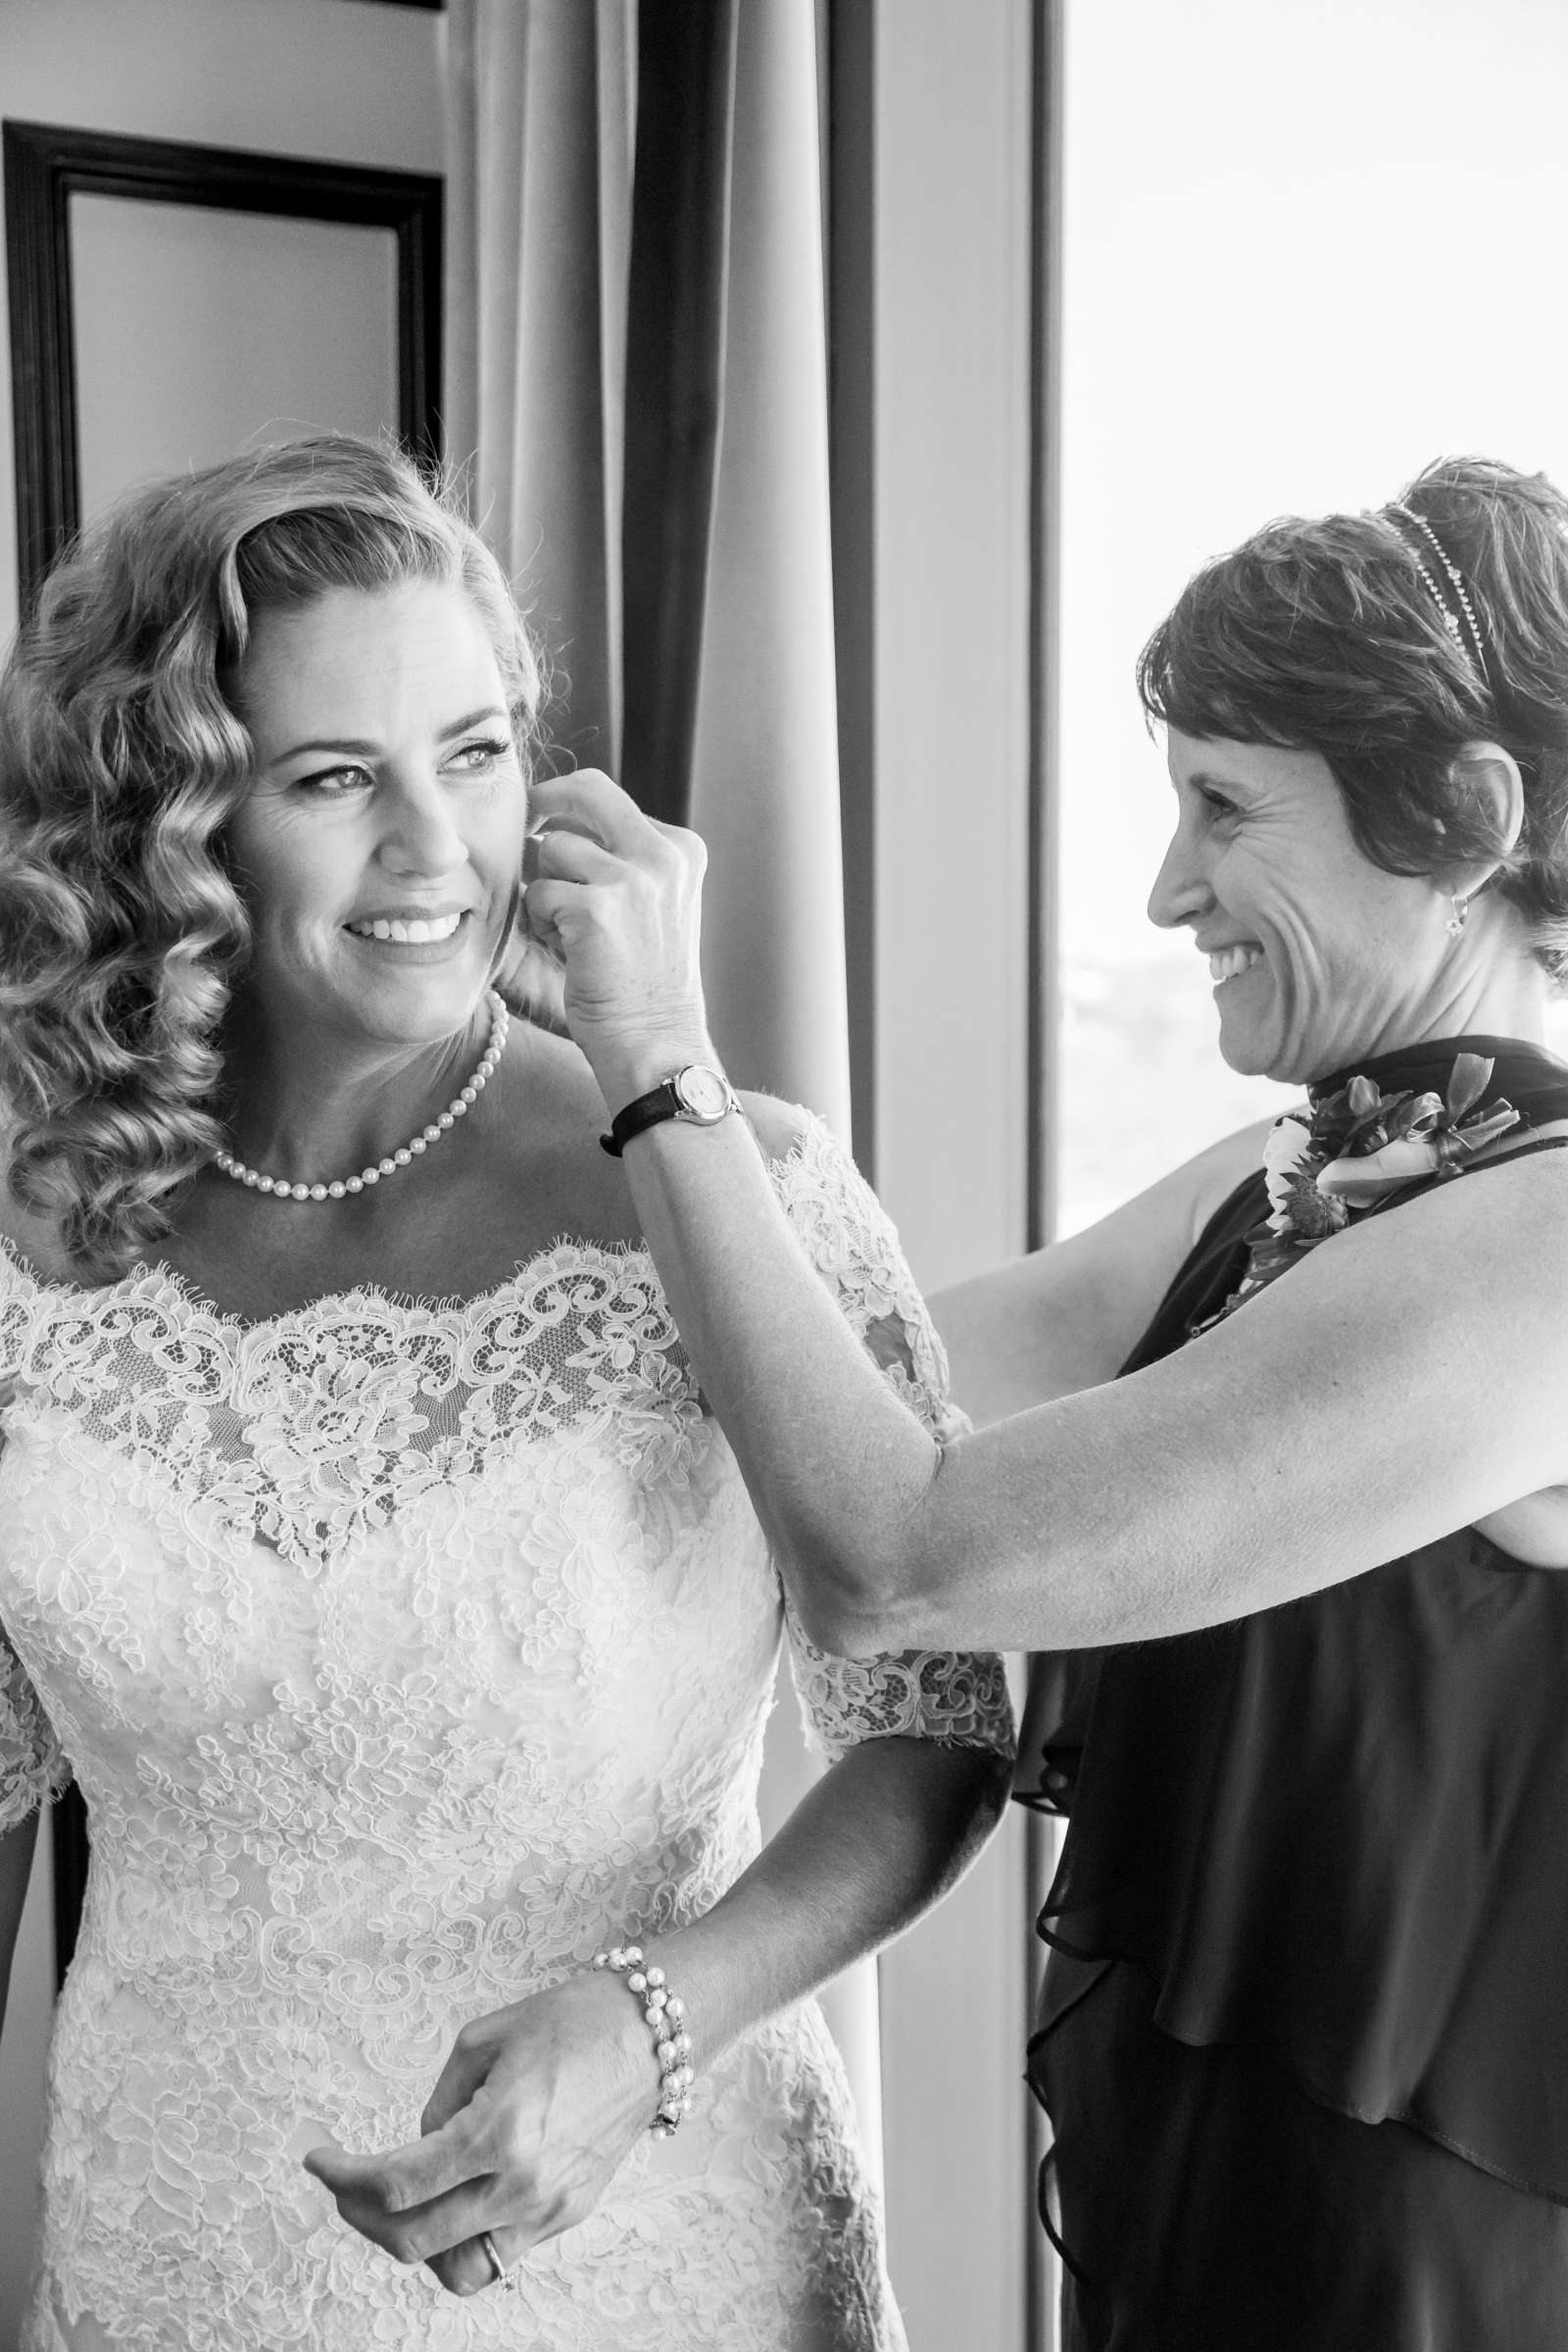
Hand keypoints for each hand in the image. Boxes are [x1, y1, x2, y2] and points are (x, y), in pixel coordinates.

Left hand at [302, 1968, 654, 2296]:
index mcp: (497, 2130)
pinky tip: (451, 2200)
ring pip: (456, 2270)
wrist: (652, 2034)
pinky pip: (498, 2254)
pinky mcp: (567, 2214)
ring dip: (414, 2245)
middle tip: (344, 2182)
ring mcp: (548, 2208)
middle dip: (361, 2215)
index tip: (319, 2159)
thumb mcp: (487, 2038)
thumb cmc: (575, 2019)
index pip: (396, 2184)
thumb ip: (441, 2099)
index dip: (343, 2177)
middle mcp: (521, 2183)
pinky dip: (462, 2239)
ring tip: (398, 2204)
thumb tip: (420, 2144)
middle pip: (413, 2240)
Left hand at [523, 770, 715, 1100]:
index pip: (610, 800)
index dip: (572, 815)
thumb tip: (548, 829)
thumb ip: (618, 863)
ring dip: (546, 887)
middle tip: (521, 830)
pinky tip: (566, 953)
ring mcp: (634, 878)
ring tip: (566, 933)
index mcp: (682, 850)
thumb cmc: (643, 986)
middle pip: (586, 790)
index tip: (550, 835)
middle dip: (544, 804)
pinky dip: (540, 923)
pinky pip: (540, 892)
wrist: (657, 1046)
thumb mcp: (650, 908)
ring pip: (555, 848)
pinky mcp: (599, 907)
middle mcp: (665, 854)